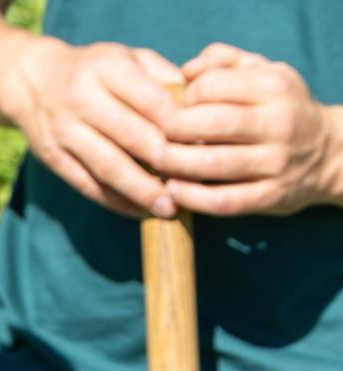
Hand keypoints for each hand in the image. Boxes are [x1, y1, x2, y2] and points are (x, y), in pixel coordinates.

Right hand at [1, 36, 183, 216]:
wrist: (32, 82)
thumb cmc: (95, 71)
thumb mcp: (127, 58)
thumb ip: (162, 78)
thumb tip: (200, 112)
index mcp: (108, 69)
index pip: (152, 102)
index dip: (180, 127)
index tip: (205, 147)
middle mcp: (82, 99)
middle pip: (131, 137)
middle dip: (164, 164)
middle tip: (193, 185)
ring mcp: (64, 131)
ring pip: (108, 167)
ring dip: (140, 191)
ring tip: (167, 209)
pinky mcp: (53, 158)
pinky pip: (88, 185)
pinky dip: (115, 202)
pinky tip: (138, 211)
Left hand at [155, 43, 342, 215]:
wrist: (326, 154)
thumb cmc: (278, 109)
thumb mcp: (263, 73)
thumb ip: (224, 61)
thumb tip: (187, 69)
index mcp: (274, 86)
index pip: (212, 87)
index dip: (183, 98)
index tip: (173, 108)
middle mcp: (279, 122)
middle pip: (210, 124)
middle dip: (171, 132)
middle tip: (153, 137)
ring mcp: (276, 162)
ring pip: (213, 164)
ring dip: (175, 165)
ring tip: (155, 162)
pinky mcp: (270, 196)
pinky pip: (223, 200)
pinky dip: (191, 198)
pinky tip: (172, 190)